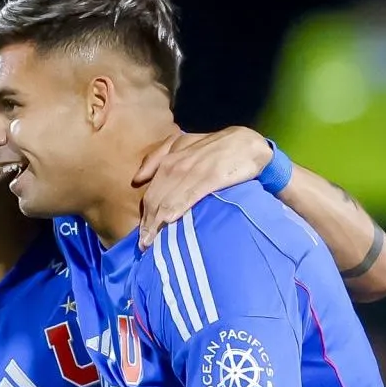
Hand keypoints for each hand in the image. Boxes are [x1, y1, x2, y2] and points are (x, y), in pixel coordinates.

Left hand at [137, 127, 271, 246]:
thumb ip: (159, 156)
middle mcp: (178, 164)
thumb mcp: (184, 143)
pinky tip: (169, 221)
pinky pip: (190, 194)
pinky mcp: (212, 176)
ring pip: (170, 198)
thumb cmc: (216, 147)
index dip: (145, 214)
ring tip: (152, 242)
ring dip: (158, 221)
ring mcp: (195, 170)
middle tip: (143, 244)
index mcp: (170, 158)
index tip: (140, 234)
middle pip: (157, 198)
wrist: (247, 142)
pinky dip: (178, 208)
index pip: (152, 190)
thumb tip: (138, 179)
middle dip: (148, 222)